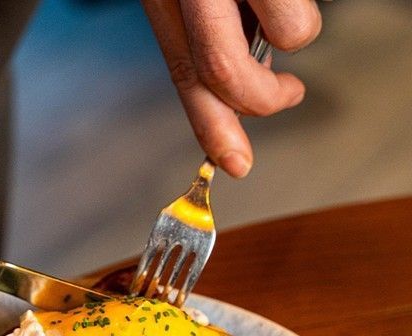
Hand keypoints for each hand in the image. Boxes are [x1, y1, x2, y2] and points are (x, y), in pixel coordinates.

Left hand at [142, 0, 322, 175]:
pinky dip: (304, 6)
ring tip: (282, 5)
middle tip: (289, 94)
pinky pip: (299, 11)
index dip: (212, 126)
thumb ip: (217, 39)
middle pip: (223, 69)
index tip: (236, 163)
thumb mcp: (201, 0)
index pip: (186, 73)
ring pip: (287, 34)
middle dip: (263, 97)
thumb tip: (249, 85)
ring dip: (294, 31)